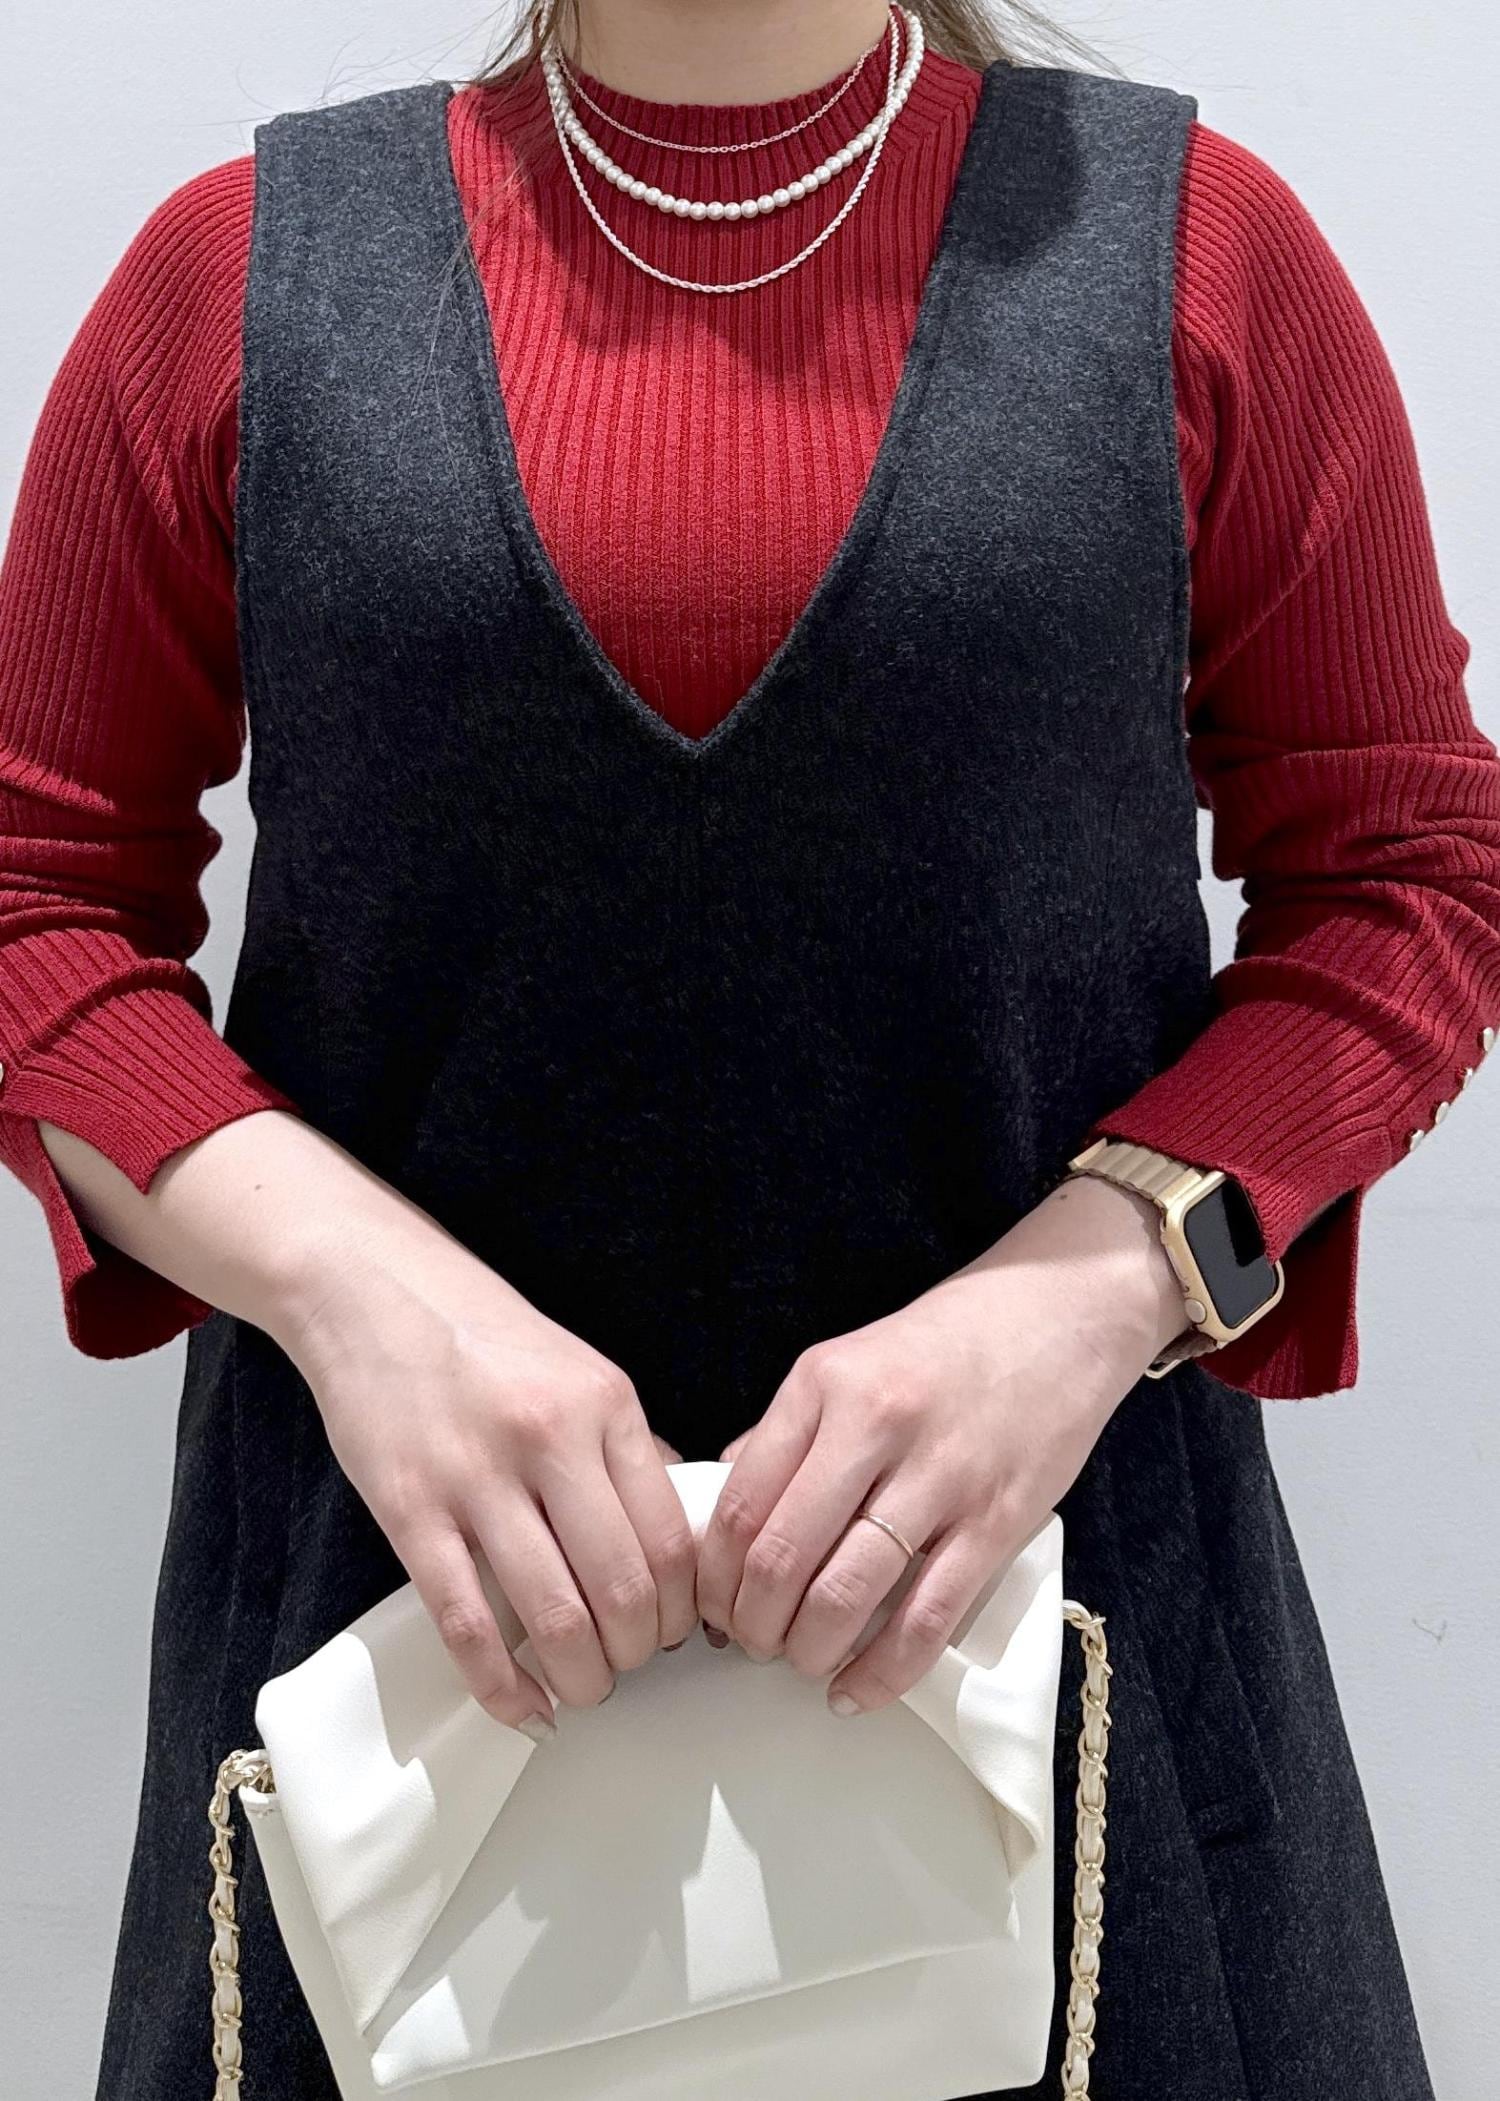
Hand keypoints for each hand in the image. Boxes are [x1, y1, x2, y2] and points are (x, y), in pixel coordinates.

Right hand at [280, 1220, 698, 1736]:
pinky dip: (503, 1685)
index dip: (684, 1606)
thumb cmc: (479, 1333)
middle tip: (631, 1666)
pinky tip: (524, 1704)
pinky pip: (467, 1623)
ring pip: (553, 1616)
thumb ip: (626, 1449)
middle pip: (622, 1587)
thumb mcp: (579, 1370)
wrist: (372, 1289)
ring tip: (583, 1688)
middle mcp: (547, 1438)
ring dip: (580, 1677)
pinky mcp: (409, 1510)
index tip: (679, 1630)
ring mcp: (474, 1476)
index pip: (671, 1536)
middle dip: (637, 1652)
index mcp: (603, 1403)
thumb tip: (673, 1536)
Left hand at [694, 1173, 1190, 1711]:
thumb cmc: (946, 1345)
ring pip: (845, 1595)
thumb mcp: (848, 1362)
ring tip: (803, 1660)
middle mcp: (876, 1426)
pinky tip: (856, 1689)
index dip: (713, 1576)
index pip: (739, 1503)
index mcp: (824, 1385)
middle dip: (752, 1624)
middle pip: (780, 1557)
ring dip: (808, 1650)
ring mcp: (941, 1476)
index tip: (712, 1605)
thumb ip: (787, 1434)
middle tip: (752, 1643)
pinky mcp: (998, 1521)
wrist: (1059, 1315)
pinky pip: (927, 1619)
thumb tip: (727, 1512)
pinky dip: (881, 1671)